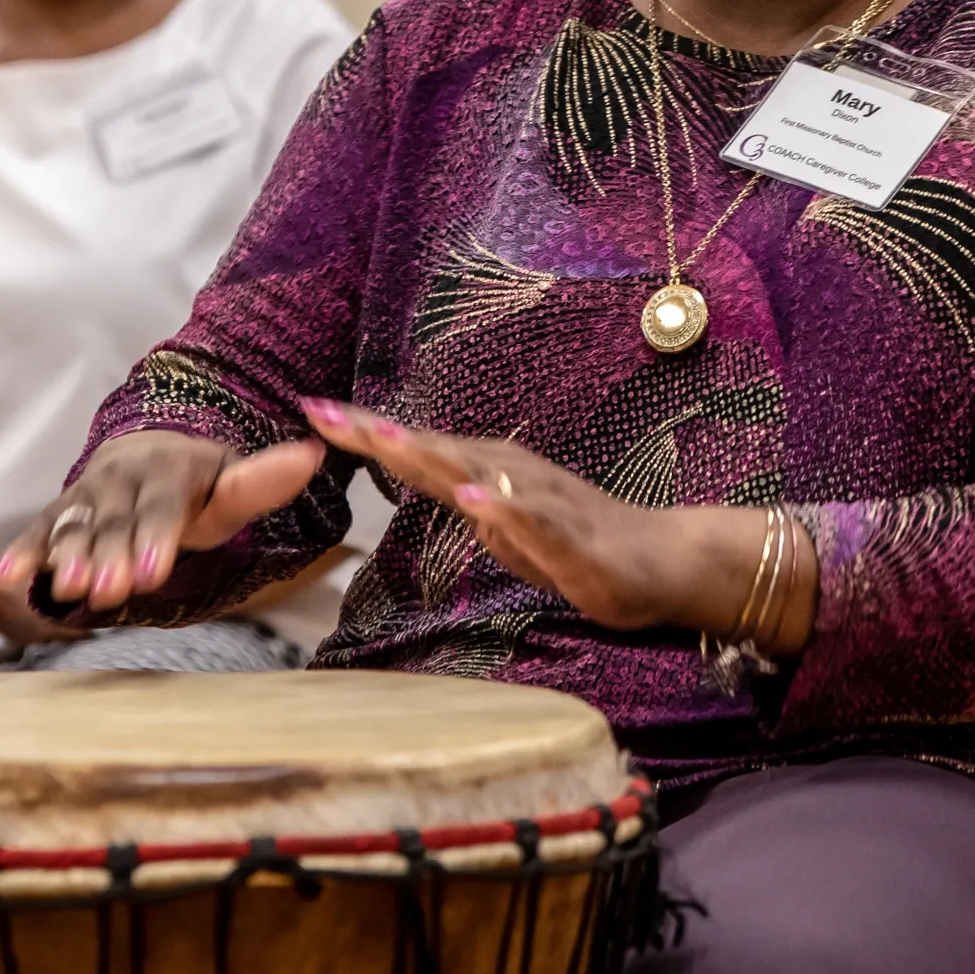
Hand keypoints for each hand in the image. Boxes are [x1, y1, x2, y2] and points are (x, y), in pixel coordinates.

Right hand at [0, 428, 326, 613]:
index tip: (155, 572)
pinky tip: (10, 580)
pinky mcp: (59, 512)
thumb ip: (262, 479)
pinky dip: (24, 553)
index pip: (164, 507)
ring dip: (70, 557)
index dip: (158, 537)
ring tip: (67, 588)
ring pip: (78, 527)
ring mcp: (87, 495)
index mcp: (169, 470)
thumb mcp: (229, 483)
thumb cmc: (196, 484)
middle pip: (117, 522)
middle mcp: (122, 479)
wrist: (145, 453)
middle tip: (110, 590)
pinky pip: (40, 531)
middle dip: (113, 556)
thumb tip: (312, 455)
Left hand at [298, 399, 801, 644]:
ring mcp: (540, 500)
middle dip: (374, 432)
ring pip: (476, 472)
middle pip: (431, 449)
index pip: (413, 451)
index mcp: (486, 475)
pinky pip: (531, 520)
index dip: (361, 432)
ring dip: (427, 454)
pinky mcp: (572, 534)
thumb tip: (428, 485)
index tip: (309, 411)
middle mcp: (507, 474)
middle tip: (321, 411)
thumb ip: (465, 507)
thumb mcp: (505, 532)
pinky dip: (498, 507)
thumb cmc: (580, 547)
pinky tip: (469, 498)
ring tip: (382, 438)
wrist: (665, 562)